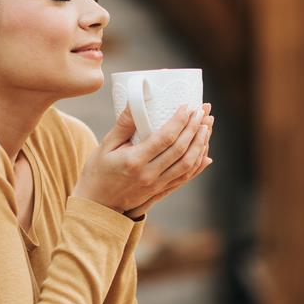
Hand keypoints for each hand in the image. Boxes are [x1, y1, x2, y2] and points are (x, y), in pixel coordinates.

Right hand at [73, 102, 213, 217]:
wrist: (96, 204)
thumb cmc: (98, 171)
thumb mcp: (105, 144)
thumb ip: (124, 123)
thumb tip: (135, 98)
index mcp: (134, 161)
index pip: (165, 138)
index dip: (180, 121)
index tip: (188, 106)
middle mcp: (149, 175)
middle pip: (180, 150)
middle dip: (195, 128)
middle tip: (202, 111)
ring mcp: (156, 186)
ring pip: (187, 165)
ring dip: (200, 144)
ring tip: (207, 127)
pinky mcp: (160, 192)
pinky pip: (184, 178)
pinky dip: (198, 165)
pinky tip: (206, 154)